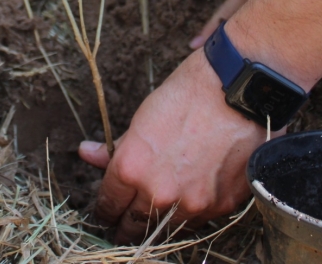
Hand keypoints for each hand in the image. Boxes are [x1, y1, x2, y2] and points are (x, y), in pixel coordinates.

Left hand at [78, 50, 262, 242]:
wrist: (235, 90)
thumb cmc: (185, 96)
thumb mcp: (141, 119)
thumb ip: (115, 148)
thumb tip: (86, 154)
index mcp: (131, 169)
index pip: (109, 205)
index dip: (105, 210)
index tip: (108, 212)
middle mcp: (158, 192)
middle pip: (133, 226)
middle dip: (126, 226)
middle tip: (125, 226)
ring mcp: (192, 203)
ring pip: (166, 230)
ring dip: (158, 225)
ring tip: (156, 216)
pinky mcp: (221, 205)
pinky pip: (199, 220)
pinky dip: (191, 214)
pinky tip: (188, 202)